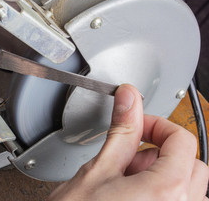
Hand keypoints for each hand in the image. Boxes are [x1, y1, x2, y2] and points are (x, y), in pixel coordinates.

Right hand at [49, 84, 208, 200]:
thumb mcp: (99, 168)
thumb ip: (122, 130)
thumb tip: (129, 99)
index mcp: (168, 191)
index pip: (182, 139)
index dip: (157, 125)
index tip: (139, 125)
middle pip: (191, 162)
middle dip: (158, 153)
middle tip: (128, 158)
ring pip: (186, 184)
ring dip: (160, 174)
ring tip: (126, 181)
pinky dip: (160, 192)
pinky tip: (131, 196)